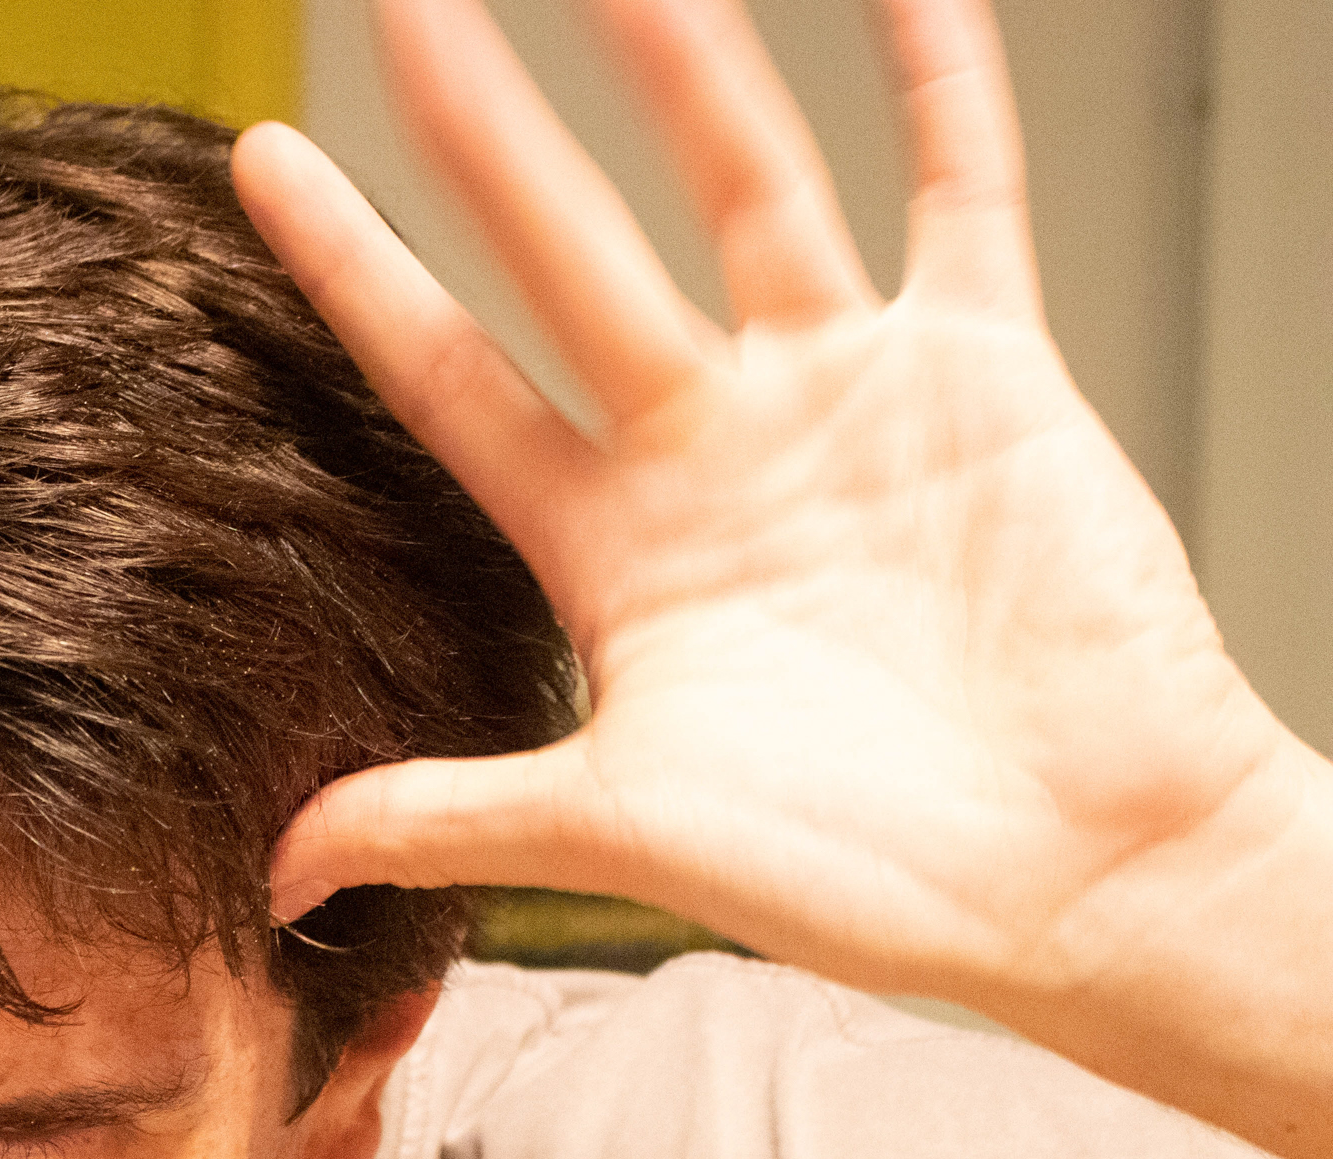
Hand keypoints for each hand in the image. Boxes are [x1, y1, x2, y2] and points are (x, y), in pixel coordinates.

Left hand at [240, 0, 1306, 1021]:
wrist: (1079, 887)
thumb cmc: (869, 878)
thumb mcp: (616, 833)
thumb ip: (445, 815)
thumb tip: (282, 874)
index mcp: (615, 547)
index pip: (447, 376)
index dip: (354, 269)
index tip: (262, 167)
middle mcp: (715, 448)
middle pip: (569, 248)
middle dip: (484, 127)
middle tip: (402, 4)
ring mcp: (847, 394)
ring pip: (743, 184)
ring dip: (682, 64)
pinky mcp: (990, 370)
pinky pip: (962, 187)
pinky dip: (943, 77)